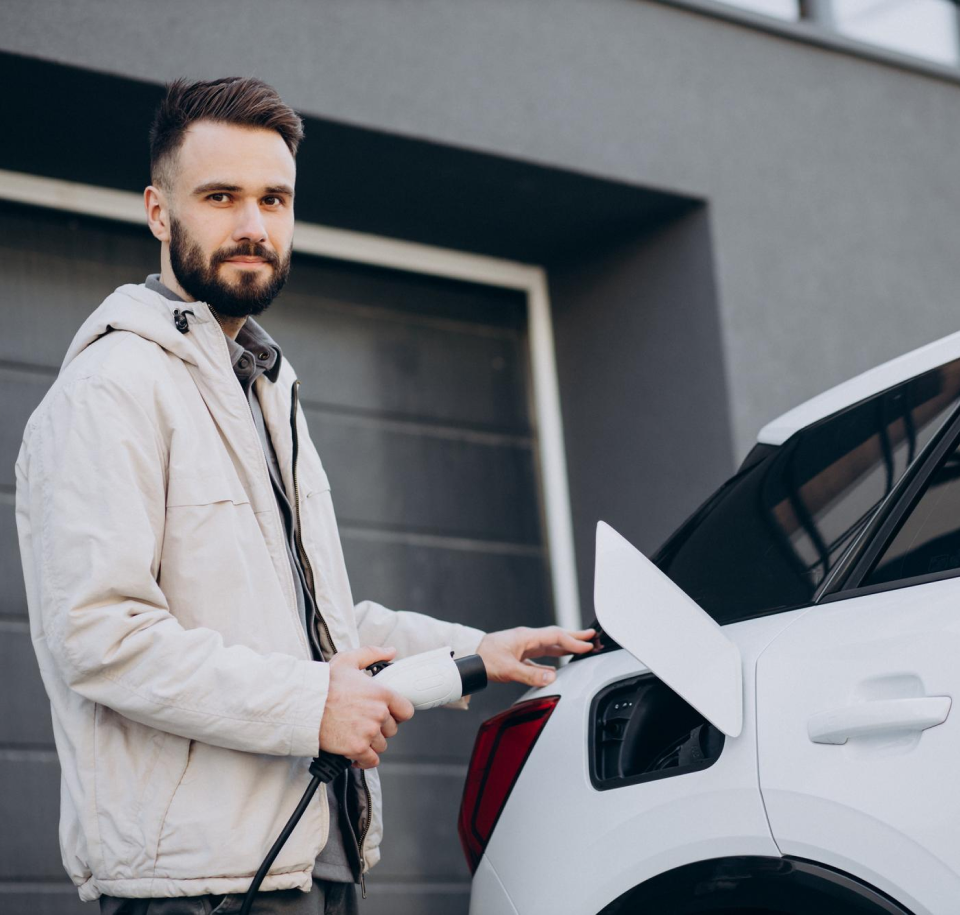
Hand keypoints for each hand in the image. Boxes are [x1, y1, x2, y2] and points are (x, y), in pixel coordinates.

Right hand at [318, 646, 414, 768]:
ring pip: (381, 745)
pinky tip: (356, 751)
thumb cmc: (324, 683)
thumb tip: (390, 652)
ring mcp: (369, 732)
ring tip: (356, 733)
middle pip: (392, 729)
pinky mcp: (357, 748)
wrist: (304, 705)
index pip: (406, 711)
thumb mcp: (349, 660)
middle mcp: (379, 714)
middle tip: (364, 721)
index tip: (389, 714)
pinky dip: (365, 759)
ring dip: (371, 742)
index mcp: (381, 694)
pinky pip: (371, 760)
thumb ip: (373, 654)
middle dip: (380, 727)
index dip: (397, 713)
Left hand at [476, 626, 596, 687]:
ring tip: (580, 647)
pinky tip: (556, 666)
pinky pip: (540, 655)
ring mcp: (523, 646)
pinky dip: (552, 658)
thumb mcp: (508, 669)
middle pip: (556, 637)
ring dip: (565, 647)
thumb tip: (552, 676)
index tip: (588, 645)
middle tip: (592, 636)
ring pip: (549, 645)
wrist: (468, 659)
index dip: (573, 641)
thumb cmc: (485, 659)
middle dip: (574, 637)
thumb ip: (531, 674)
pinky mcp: (518, 655)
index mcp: (526, 637)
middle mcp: (526, 639)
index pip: (555, 637)